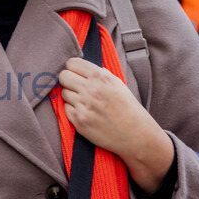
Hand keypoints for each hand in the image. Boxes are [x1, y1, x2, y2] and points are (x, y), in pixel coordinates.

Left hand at [58, 57, 173, 192]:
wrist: (136, 134)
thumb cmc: (127, 108)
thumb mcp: (117, 83)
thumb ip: (98, 74)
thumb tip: (78, 67)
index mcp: (101, 77)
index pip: (72, 63)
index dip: (72, 69)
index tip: (76, 74)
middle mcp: (91, 89)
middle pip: (63, 76)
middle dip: (68, 81)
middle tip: (76, 87)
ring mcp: (83, 105)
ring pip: (63, 92)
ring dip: (71, 96)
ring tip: (85, 102)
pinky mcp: (78, 119)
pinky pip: (65, 108)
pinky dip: (72, 110)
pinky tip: (86, 113)